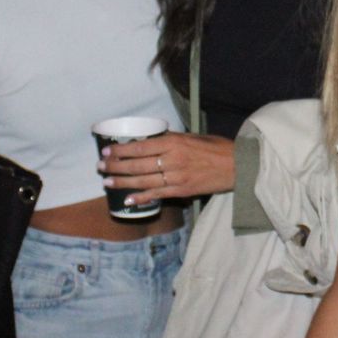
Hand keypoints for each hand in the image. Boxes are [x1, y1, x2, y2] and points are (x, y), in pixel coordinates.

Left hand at [100, 131, 233, 203]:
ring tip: (107, 183)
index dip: (121, 150)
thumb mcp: (193, 137)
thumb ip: (172, 140)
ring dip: (122, 183)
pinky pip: (157, 195)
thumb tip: (151, 141)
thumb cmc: (216, 148)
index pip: (140, 146)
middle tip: (100, 167)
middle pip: (137, 164)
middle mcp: (173, 160)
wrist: (237, 166)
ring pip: (143, 181)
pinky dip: (141, 198)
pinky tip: (128, 200)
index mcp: (174, 143)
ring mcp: (176, 177)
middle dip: (115, 167)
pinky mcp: (182, 191)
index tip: (107, 150)